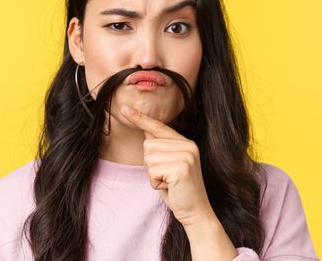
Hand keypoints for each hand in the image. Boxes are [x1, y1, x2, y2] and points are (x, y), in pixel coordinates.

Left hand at [120, 105, 215, 227]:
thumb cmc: (179, 190)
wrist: (195, 212)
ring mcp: (186, 156)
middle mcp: (187, 146)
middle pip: (148, 145)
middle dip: (151, 165)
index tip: (125, 108)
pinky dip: (156, 183)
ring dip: (153, 175)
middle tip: (167, 178)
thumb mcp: (169, 166)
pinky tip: (170, 187)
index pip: (158, 127)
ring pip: (149, 158)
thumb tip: (147, 130)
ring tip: (169, 182)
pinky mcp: (181, 168)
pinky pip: (153, 171)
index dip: (140, 118)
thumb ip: (161, 148)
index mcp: (186, 143)